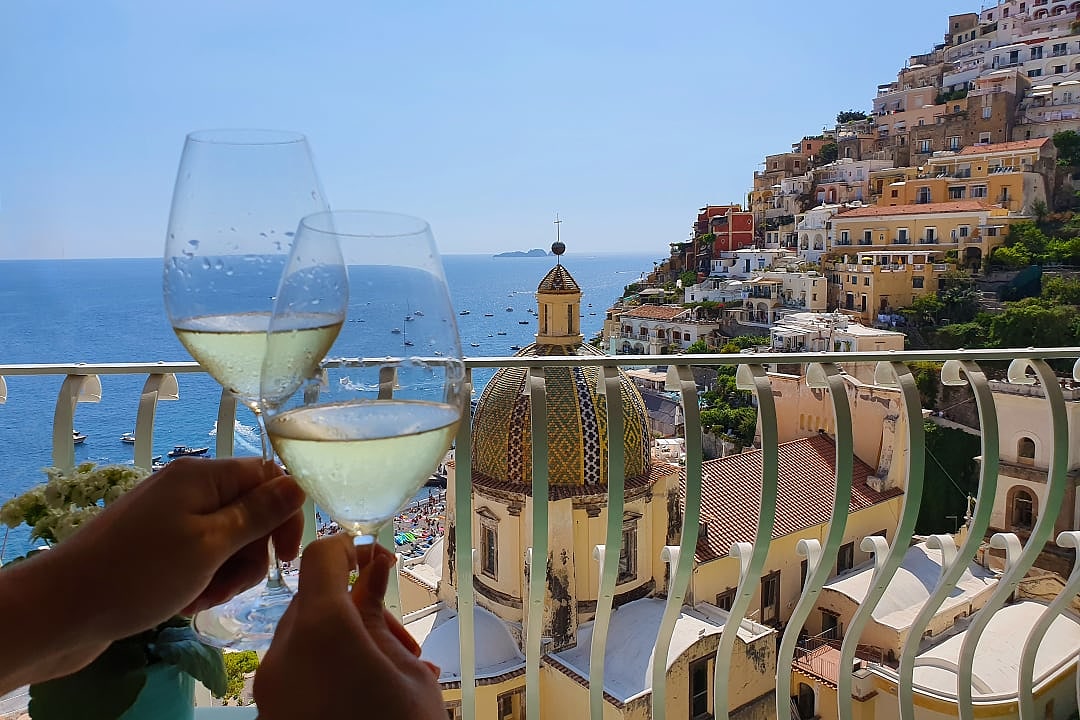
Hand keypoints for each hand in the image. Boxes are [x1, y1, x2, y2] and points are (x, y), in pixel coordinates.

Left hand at [0, 457, 305, 691]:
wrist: (61, 609)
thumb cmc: (140, 573)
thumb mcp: (210, 545)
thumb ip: (259, 514)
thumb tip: (299, 484)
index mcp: (203, 476)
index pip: (269, 478)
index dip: (285, 515)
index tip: (283, 558)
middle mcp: (188, 489)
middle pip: (250, 512)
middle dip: (251, 554)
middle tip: (231, 587)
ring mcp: (170, 518)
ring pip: (228, 539)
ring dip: (227, 573)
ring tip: (203, 598)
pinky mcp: (156, 546)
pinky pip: (200, 555)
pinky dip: (203, 578)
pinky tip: (186, 601)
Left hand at [255, 535, 443, 719]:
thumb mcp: (409, 674)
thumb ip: (380, 615)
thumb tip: (374, 570)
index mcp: (320, 631)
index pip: (320, 557)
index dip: (351, 548)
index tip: (380, 562)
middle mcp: (282, 655)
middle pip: (314, 601)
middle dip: (356, 606)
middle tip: (399, 639)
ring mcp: (271, 689)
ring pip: (305, 637)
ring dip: (343, 639)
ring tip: (387, 673)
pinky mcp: (270, 713)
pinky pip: (297, 672)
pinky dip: (327, 668)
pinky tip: (363, 690)